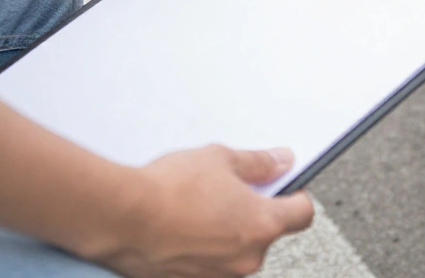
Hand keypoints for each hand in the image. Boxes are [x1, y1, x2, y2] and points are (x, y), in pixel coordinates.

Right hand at [98, 146, 313, 277]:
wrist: (121, 218)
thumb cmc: (168, 190)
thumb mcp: (221, 158)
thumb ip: (258, 163)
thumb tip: (280, 162)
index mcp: (263, 225)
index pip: (302, 214)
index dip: (296, 196)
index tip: (286, 187)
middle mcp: (247, 258)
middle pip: (268, 233)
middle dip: (254, 212)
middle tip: (230, 190)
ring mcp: (220, 276)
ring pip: (237, 250)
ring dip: (227, 232)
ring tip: (199, 207)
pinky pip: (211, 263)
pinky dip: (204, 248)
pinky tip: (184, 227)